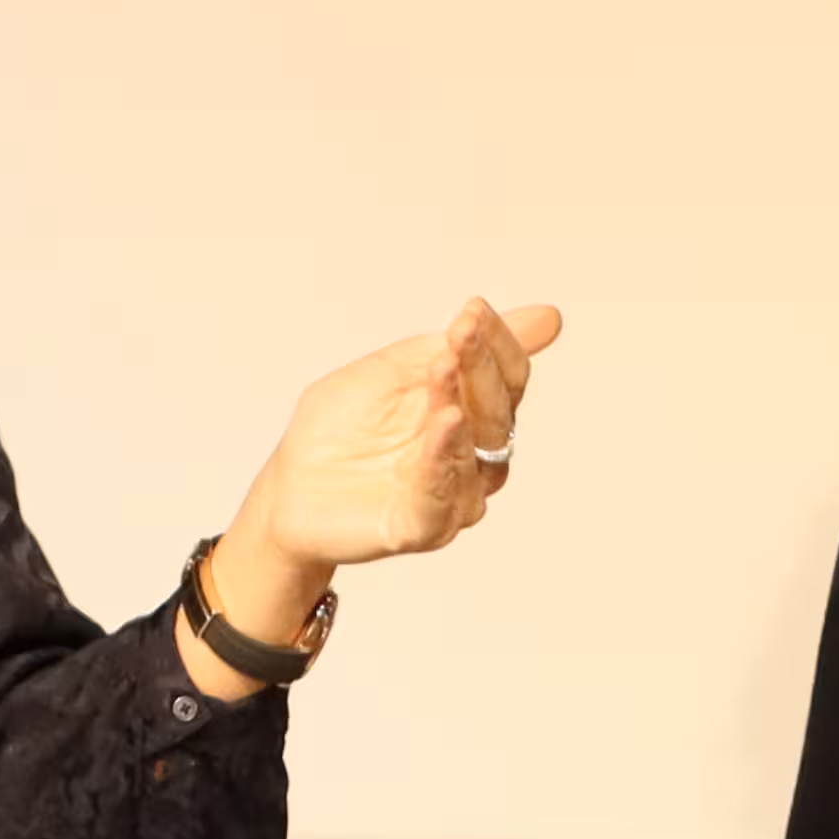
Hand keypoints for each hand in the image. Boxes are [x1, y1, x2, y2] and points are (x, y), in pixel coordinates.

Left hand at [232, 298, 565, 578]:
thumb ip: (455, 346)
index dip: (498, 342)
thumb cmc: (341, 429)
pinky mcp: (420, 527)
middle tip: (462, 332)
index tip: (472, 310)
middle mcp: (472, 456)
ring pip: (476, 453)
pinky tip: (443, 424)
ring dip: (461, 404)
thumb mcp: (394, 370)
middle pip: (500, 411)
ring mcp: (451, 495)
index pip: (508, 376)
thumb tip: (548, 317)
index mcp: (470, 413)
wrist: (290, 486)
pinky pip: (442, 497)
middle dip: (481, 366)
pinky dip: (443, 459)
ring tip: (444, 368)